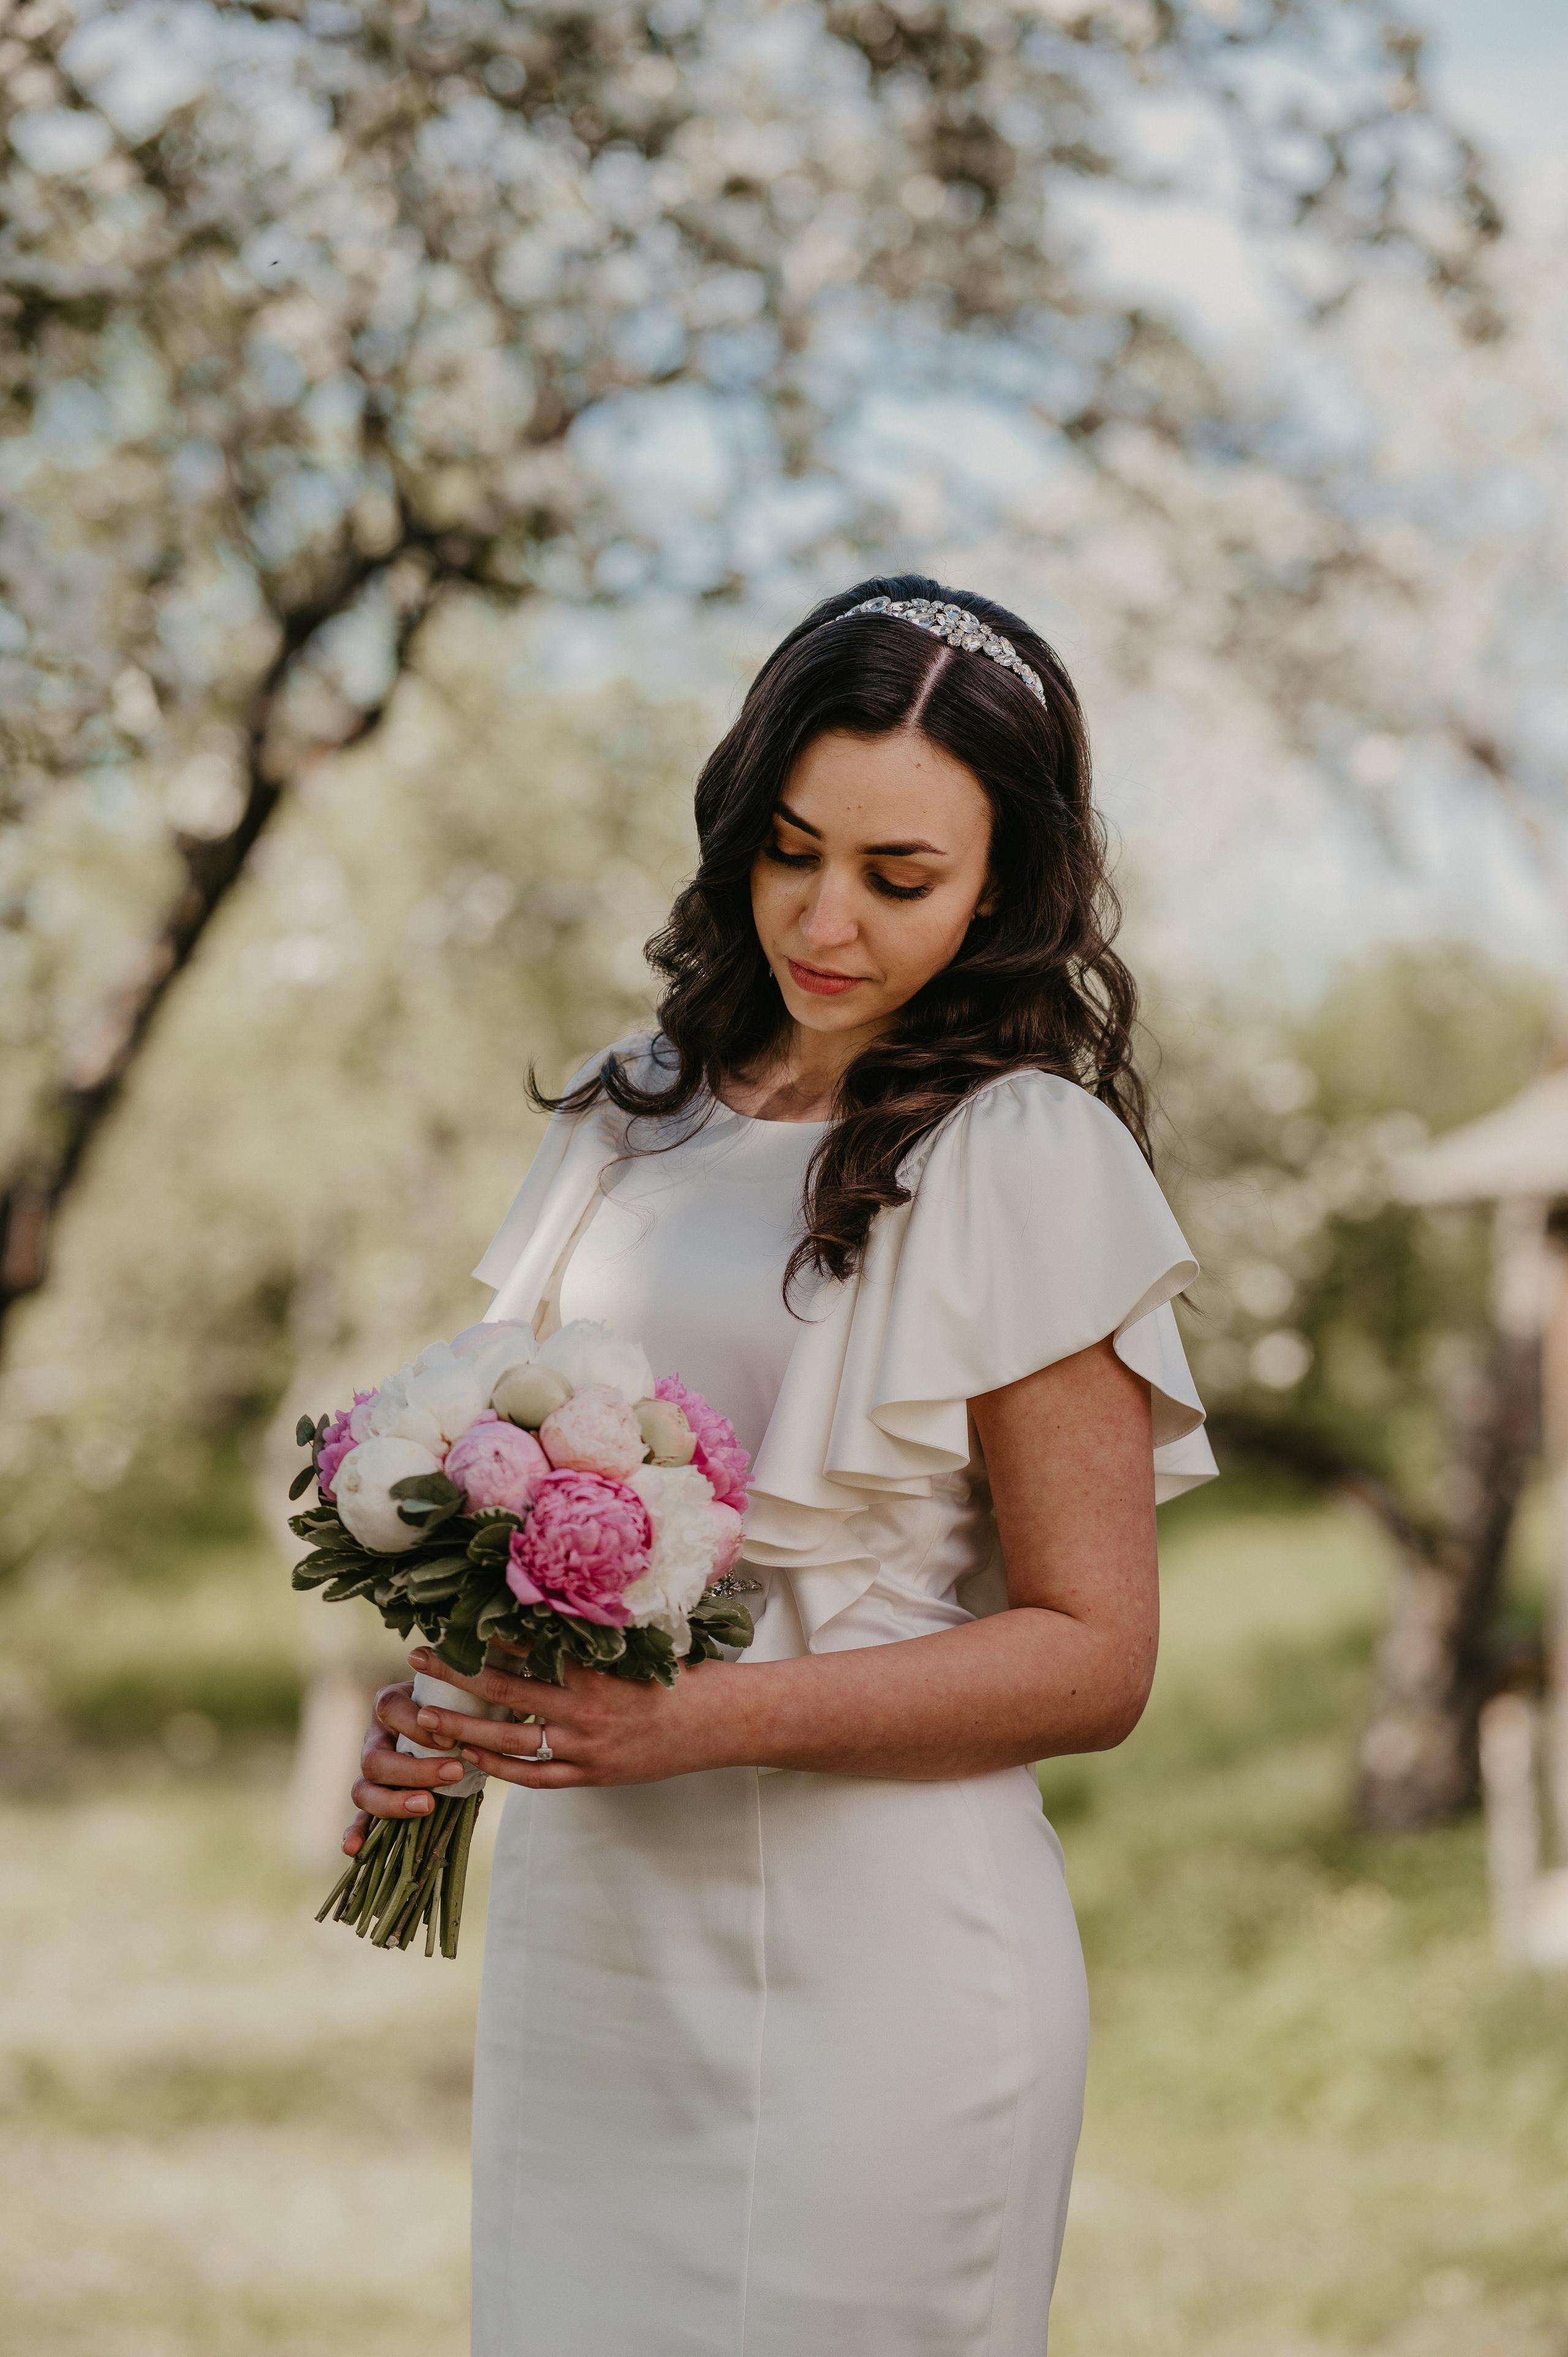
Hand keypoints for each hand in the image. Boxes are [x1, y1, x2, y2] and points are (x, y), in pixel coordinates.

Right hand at [339, 1679, 471, 1855]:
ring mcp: (372, 1771)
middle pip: (375, 1758)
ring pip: (364, 1789)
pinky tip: (354, 1848)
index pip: (389, 1709)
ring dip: (393, 1802)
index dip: (415, 1725)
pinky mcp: (376, 1797)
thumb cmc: (459, 1705)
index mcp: (390, 1705)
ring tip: (427, 1805)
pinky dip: (356, 1832)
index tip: (450, 1739)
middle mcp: (375, 1737)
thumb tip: (501, 1706)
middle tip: (454, 1772)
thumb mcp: (460, 1695)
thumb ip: (469, 1698)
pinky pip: (359, 1818)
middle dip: (414, 1770)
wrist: (455, 1722)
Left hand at [401, 1644, 736, 1789]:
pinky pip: (535, 1777)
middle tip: (418, 1658)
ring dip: (463, 1728)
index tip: (451, 1619)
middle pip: (503, 1689)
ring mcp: (584, 1746)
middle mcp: (582, 1708)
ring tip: (427, 1717)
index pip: (525, 1646)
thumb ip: (591, 1636)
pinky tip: (473, 1760)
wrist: (718, 1722)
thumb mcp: (636, 1645)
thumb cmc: (680, 1674)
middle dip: (456, 1675)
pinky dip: (501, 1770)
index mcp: (593, 1667)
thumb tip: (545, 1606)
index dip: (483, 1634)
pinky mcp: (592, 1775)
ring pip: (508, 1740)